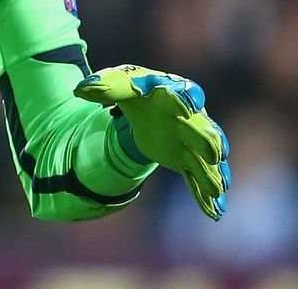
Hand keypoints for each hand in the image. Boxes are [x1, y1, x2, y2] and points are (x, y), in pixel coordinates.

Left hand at [75, 64, 230, 220]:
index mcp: (173, 92)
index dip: (186, 98)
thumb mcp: (118, 85)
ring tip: (218, 188)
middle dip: (207, 140)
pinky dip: (206, 195)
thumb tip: (79, 90)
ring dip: (212, 172)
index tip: (186, 104)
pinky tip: (214, 213)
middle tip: (213, 152)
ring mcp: (192, 142)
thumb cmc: (135, 92)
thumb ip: (103, 86)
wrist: (147, 110)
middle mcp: (191, 118)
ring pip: (206, 159)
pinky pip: (198, 179)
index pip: (183, 92)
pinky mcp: (187, 161)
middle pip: (203, 129)